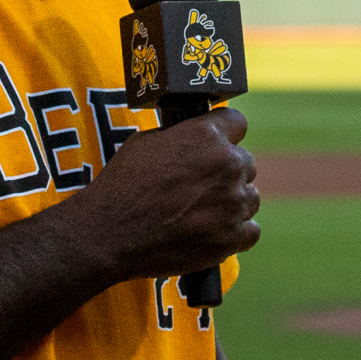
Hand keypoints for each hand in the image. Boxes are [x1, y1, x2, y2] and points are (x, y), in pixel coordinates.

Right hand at [68, 107, 259, 283]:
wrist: (109, 233)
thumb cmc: (122, 185)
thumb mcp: (146, 141)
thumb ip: (182, 136)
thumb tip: (193, 138)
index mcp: (208, 135)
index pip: (237, 123)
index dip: (225, 134)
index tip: (215, 146)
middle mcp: (228, 164)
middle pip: (245, 162)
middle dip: (226, 172)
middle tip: (200, 187)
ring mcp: (233, 202)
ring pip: (250, 197)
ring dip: (232, 203)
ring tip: (201, 214)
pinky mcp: (232, 237)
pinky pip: (250, 231)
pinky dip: (235, 234)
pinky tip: (213, 233)